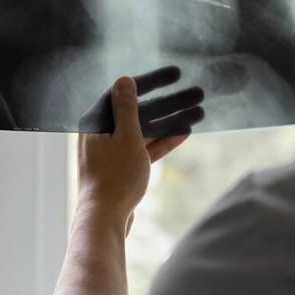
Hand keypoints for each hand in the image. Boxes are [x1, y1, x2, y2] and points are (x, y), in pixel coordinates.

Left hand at [76, 66, 204, 234]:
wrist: (105, 221)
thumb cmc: (114, 179)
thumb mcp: (126, 138)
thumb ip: (127, 108)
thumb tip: (124, 79)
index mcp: (96, 122)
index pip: (126, 92)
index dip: (153, 81)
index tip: (176, 74)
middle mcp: (101, 133)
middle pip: (139, 111)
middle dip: (169, 103)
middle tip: (196, 93)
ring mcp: (112, 151)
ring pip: (145, 130)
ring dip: (170, 121)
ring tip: (198, 112)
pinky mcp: (122, 167)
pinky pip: (144, 148)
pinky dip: (162, 141)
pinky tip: (185, 132)